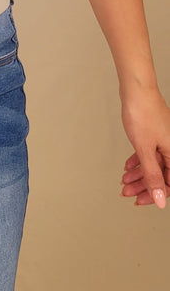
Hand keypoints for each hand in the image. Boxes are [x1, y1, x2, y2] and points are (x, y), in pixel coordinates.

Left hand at [120, 86, 169, 207]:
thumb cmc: (142, 112)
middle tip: (128, 192)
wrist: (136, 89)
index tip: (140, 200)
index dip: (154, 195)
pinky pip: (149, 153)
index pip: (169, 184)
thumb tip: (160, 199)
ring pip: (154, 164)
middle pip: (161, 175)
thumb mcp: (145, 149)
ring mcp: (164, 140)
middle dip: (143, 186)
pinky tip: (128, 166)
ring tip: (124, 181)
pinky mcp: (155, 133)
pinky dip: (139, 161)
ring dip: (139, 174)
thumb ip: (152, 176)